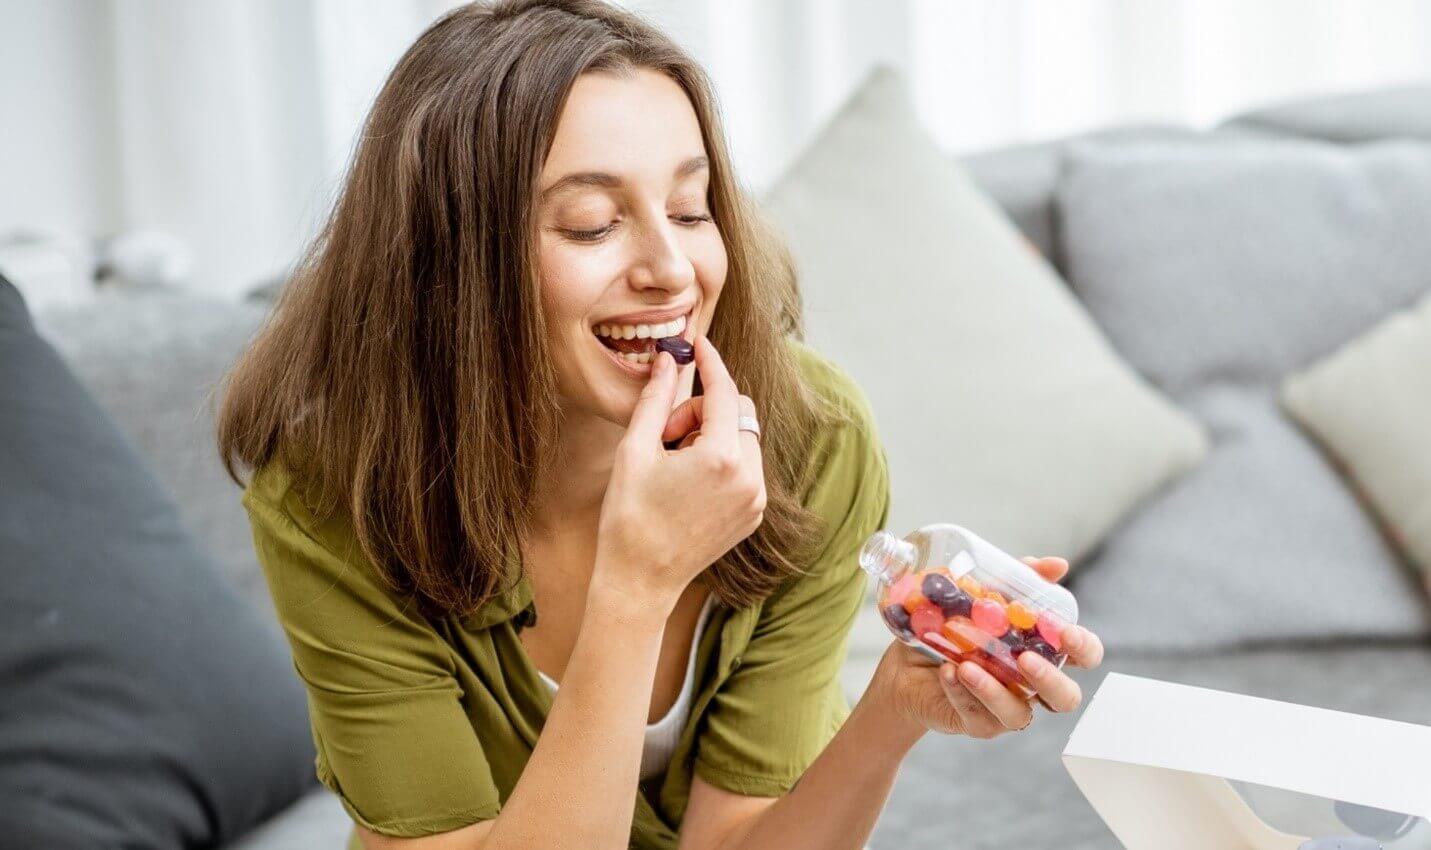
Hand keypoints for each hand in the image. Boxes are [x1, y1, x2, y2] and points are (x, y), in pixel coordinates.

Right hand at [591, 336, 764, 614]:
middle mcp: (749, 478)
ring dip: (711, 436)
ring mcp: (756, 499)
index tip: (698, 343)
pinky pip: (745, 467)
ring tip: (673, 464)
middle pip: (737, 412)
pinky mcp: (754, 515)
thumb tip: (669, 359)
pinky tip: (687, 483)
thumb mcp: (635, 449)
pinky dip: (720, 461)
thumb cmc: (629, 516)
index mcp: (721, 458)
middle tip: (665, 434)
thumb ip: (656, 398)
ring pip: (742, 439)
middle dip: (703, 411)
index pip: (724, 391)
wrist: (639, 581)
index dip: (710, 363)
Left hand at [869, 556, 1104, 740]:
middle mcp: (1030, 684)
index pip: (1083, 655)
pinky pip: (978, 717)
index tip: (1067, 633)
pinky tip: (948, 672)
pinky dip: (961, 692)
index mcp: (1041, 651)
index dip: (1084, 648)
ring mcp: (1005, 707)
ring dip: (994, 690)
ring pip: (1018, 714)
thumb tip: (1058, 564)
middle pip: (1065, 697)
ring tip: (967, 665)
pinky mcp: (976, 722)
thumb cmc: (951, 627)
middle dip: (1050, 680)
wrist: (904, 661)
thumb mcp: (979, 593)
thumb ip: (1017, 578)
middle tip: (1025, 660)